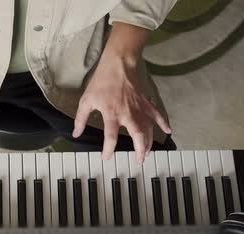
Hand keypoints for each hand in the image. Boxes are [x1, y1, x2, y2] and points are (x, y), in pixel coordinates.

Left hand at [72, 23, 171, 162]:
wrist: (118, 64)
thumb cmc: (101, 82)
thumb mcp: (86, 100)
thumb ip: (81, 119)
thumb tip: (76, 133)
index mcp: (112, 114)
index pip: (111, 137)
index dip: (108, 150)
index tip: (106, 158)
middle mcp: (128, 114)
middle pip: (138, 136)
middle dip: (139, 150)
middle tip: (138, 160)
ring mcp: (139, 108)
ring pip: (148, 128)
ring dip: (149, 142)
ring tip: (146, 152)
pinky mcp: (145, 101)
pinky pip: (156, 114)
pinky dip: (163, 122)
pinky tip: (168, 131)